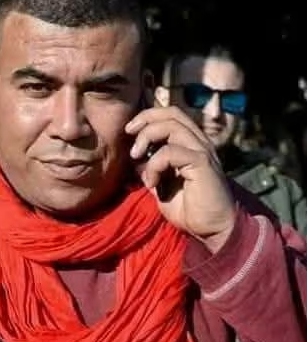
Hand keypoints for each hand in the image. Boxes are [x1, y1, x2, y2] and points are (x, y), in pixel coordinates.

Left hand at [125, 106, 235, 252]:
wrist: (213, 229)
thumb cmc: (189, 208)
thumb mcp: (161, 186)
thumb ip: (150, 169)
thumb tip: (134, 160)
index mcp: (189, 144)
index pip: (170, 114)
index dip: (148, 116)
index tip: (129, 131)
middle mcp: (198, 142)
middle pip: (171, 113)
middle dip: (145, 118)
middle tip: (129, 134)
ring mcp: (202, 151)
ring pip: (171, 126)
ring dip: (147, 138)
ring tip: (135, 158)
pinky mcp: (202, 163)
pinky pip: (171, 151)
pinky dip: (154, 164)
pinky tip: (151, 182)